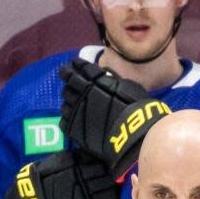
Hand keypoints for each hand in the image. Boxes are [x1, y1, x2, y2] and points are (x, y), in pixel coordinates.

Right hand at [4, 149, 118, 198]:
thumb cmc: (42, 183)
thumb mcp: (55, 162)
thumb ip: (75, 157)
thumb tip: (93, 155)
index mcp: (78, 171)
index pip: (102, 167)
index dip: (105, 167)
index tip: (106, 168)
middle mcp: (86, 185)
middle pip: (108, 180)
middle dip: (111, 179)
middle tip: (112, 180)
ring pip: (112, 194)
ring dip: (113, 192)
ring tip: (111, 192)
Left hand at [59, 57, 170, 178]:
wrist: (132, 132)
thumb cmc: (135, 107)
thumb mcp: (125, 85)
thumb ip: (109, 79)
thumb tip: (103, 74)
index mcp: (94, 80)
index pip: (78, 68)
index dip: (74, 66)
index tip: (73, 66)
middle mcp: (81, 93)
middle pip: (67, 86)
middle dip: (71, 86)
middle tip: (75, 87)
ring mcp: (75, 112)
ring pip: (64, 104)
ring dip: (70, 103)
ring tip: (77, 106)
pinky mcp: (73, 129)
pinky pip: (64, 121)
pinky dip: (69, 119)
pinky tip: (75, 119)